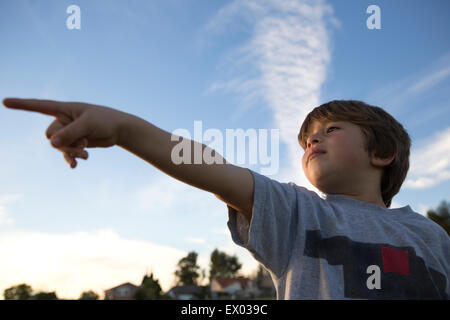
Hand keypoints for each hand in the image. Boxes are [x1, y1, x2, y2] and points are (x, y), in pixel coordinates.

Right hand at [3, 98, 128, 167]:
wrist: (119, 130)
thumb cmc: (105, 121)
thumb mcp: (88, 125)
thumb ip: (70, 133)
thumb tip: (51, 143)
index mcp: (64, 108)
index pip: (39, 105)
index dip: (22, 105)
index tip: (4, 102)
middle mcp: (63, 119)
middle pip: (51, 135)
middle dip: (65, 143)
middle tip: (84, 144)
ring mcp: (68, 132)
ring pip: (58, 146)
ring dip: (70, 151)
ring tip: (86, 153)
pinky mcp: (75, 142)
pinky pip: (65, 153)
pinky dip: (70, 158)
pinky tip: (75, 165)